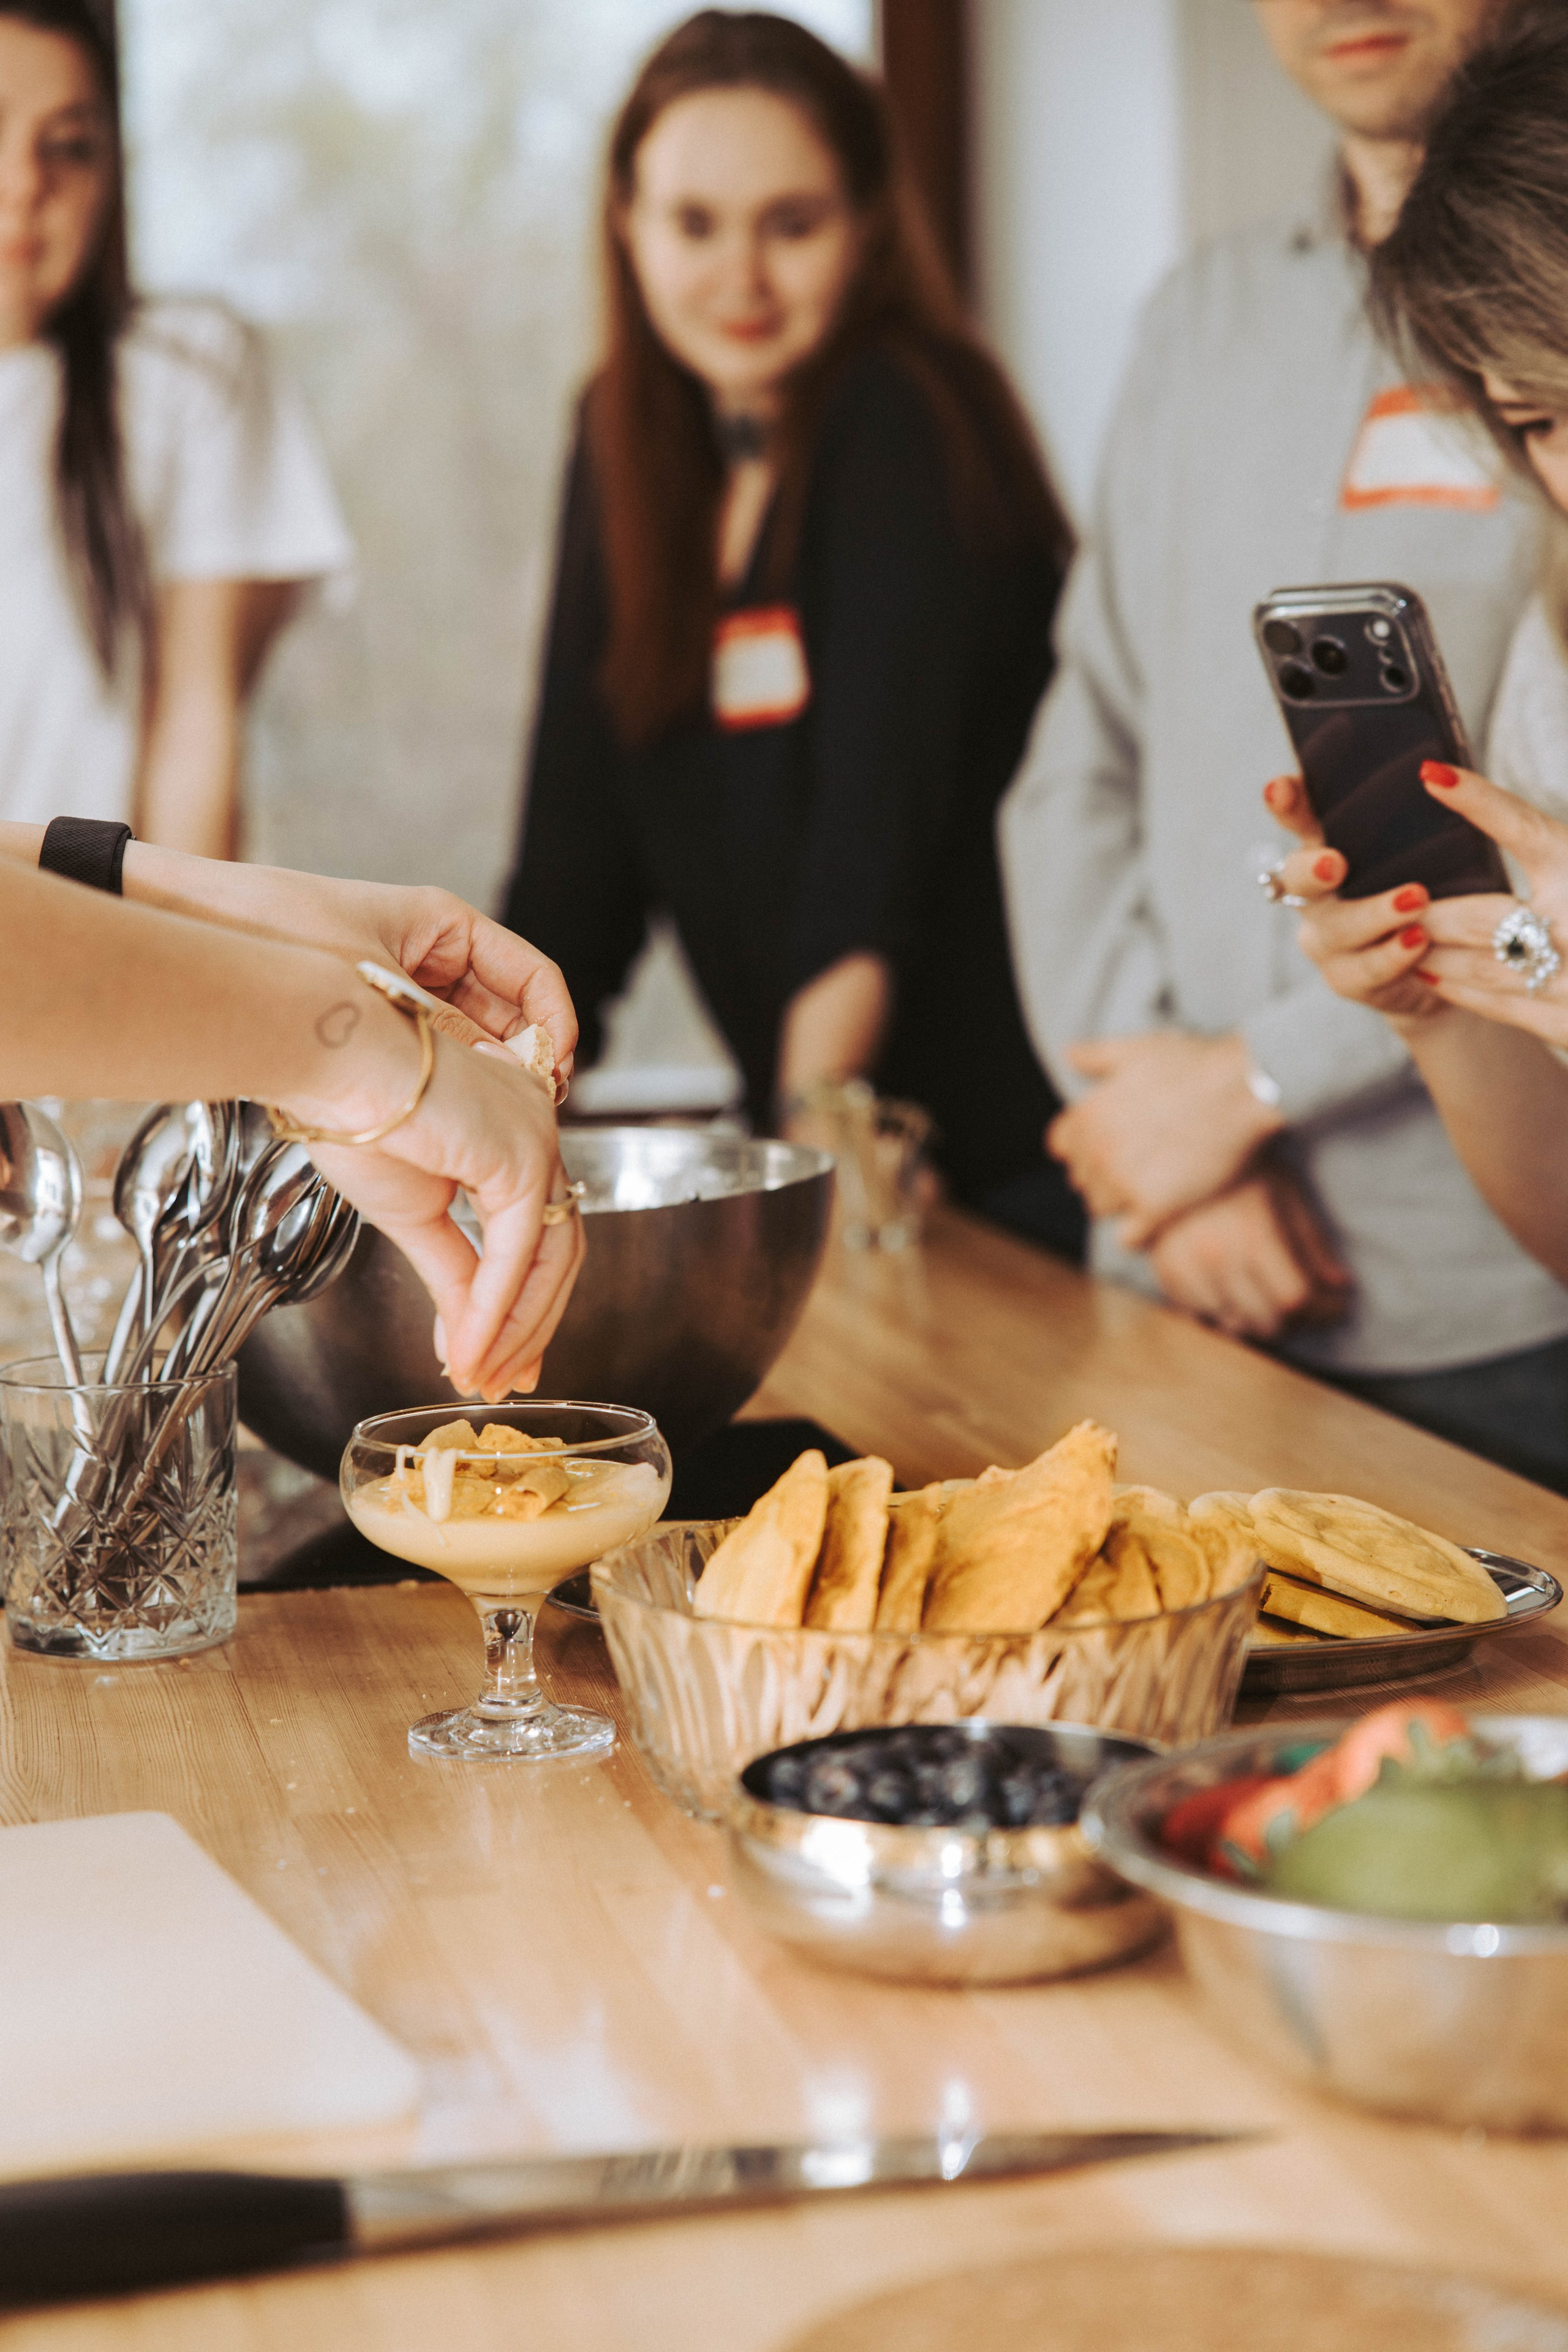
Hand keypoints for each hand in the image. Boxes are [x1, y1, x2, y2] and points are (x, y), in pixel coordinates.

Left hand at [126, 851, 578, 1082]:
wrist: (192, 921)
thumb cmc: (271, 923)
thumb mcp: (373, 984)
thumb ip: (442, 1032)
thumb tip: (499, 1079)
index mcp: (444, 924)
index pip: (532, 976)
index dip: (555, 1025)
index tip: (553, 1069)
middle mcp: (430, 956)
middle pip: (508, 1017)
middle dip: (522, 1065)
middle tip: (528, 1112)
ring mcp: (402, 989)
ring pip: (471, 1043)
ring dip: (483, 1082)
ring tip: (484, 1121)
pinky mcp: (371, 1020)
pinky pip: (427, 1056)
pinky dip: (440, 1085)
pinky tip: (437, 1114)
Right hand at [297, 1030, 584, 1403]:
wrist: (326, 1063)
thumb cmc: (352, 1112)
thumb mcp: (411, 1213)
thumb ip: (452, 1271)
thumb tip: (467, 1336)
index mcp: (510, 1135)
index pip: (537, 1236)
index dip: (522, 1306)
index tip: (496, 1358)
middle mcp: (535, 1132)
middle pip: (558, 1252)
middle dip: (530, 1327)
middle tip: (503, 1381)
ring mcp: (536, 1140)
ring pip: (551, 1258)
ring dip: (514, 1329)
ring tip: (479, 1375)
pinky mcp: (522, 1156)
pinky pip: (516, 1253)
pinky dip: (494, 1309)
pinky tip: (468, 1349)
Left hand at [1048, 1030, 1283, 1246]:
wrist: (1241, 1088)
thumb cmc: (1192, 1063)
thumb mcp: (1136, 1049)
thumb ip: (1096, 1056)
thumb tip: (1069, 1054)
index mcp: (1088, 1115)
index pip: (1061, 1145)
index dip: (1084, 1144)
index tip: (1111, 1142)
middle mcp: (1098, 1151)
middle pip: (1082, 1178)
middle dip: (1103, 1173)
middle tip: (1138, 1165)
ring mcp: (1124, 1182)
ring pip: (1101, 1207)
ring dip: (1120, 1202)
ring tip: (1149, 1189)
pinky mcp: (1156, 1209)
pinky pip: (1128, 1238)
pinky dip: (1139, 1232)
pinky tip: (1158, 1217)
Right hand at [1147, 1162, 1351, 1339]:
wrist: (1176, 1151)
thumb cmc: (1241, 1169)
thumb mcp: (1287, 1194)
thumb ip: (1312, 1243)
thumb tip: (1339, 1285)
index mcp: (1254, 1233)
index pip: (1294, 1299)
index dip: (1324, 1311)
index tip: (1338, 1307)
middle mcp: (1216, 1256)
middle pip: (1266, 1322)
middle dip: (1297, 1321)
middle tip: (1308, 1306)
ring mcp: (1186, 1267)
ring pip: (1234, 1324)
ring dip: (1260, 1318)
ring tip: (1272, 1297)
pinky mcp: (1166, 1273)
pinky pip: (1202, 1314)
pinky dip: (1224, 1310)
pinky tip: (1236, 1288)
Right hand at [1262, 773, 1439, 1020]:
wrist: (1446, 962)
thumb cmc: (1437, 887)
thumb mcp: (1429, 846)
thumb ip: (1419, 818)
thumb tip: (1442, 771)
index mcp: (1330, 847)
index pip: (1299, 817)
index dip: (1285, 802)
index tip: (1279, 788)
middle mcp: (1316, 894)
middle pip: (1295, 878)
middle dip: (1312, 869)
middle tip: (1335, 863)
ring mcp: (1326, 939)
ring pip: (1334, 928)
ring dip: (1373, 913)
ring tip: (1416, 899)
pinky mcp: (1346, 978)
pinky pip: (1362, 970)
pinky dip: (1391, 955)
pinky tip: (1418, 941)